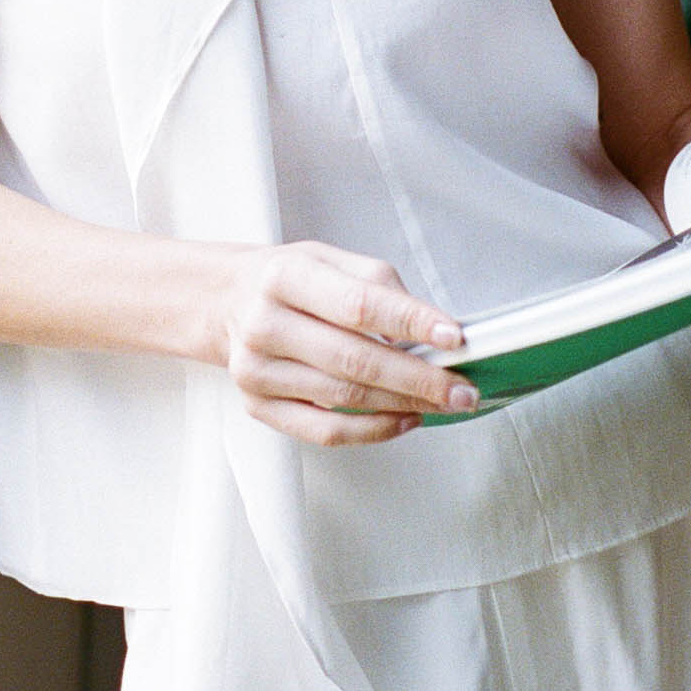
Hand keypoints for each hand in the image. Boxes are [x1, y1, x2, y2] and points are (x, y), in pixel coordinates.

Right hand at [212, 242, 475, 445]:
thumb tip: (430, 325)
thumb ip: (378, 285)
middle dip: (419, 378)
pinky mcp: (258, 406)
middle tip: (462, 389)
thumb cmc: (290, 280)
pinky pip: (324, 430)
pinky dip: (372, 430)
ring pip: (344, 398)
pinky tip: (404, 419)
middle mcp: (265, 323)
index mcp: (286, 275)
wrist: (227, 302)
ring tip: (443, 403)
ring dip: (403, 404)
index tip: (454, 336)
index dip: (410, 322)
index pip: (358, 304)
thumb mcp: (330, 259)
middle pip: (354, 359)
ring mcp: (256, 370)